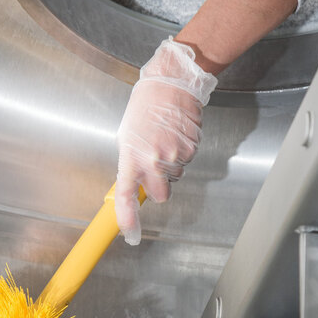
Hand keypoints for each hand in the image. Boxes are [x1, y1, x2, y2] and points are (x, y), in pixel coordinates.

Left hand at [115, 38, 217, 244]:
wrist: (170, 84)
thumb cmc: (145, 106)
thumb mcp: (127, 136)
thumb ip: (130, 163)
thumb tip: (132, 184)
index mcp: (132, 157)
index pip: (126, 195)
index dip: (127, 217)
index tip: (129, 232)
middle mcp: (153, 160)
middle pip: (160, 195)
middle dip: (158, 187)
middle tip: (154, 167)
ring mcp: (175, 157)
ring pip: (174, 177)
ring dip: (170, 166)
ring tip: (165, 140)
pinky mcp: (191, 150)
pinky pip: (187, 162)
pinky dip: (182, 153)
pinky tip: (175, 136)